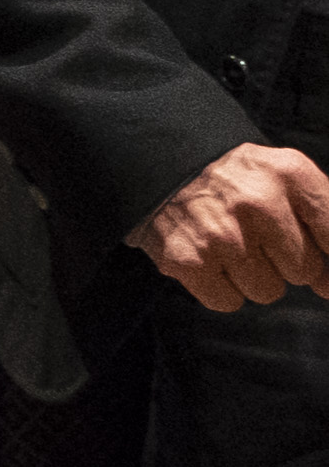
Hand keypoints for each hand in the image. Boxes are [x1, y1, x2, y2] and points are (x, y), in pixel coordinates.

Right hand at [138, 142, 328, 309]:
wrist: (155, 165)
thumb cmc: (231, 179)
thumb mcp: (282, 178)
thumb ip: (319, 223)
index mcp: (290, 173)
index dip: (327, 254)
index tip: (315, 259)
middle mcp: (260, 202)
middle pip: (304, 271)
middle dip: (284, 261)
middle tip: (256, 237)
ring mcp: (223, 234)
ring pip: (267, 291)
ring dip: (251, 277)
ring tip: (229, 245)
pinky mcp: (188, 260)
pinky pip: (228, 302)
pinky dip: (219, 288)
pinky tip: (208, 258)